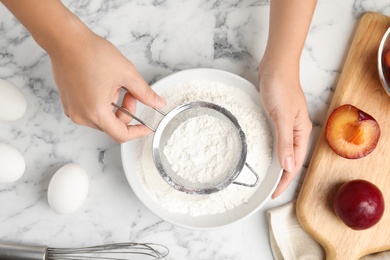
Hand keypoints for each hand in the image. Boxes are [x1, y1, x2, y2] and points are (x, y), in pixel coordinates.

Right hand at [47, 28, 165, 142]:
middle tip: (131, 92)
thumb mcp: (127, 74)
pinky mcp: (69, 103)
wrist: (66, 40)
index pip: (121, 135)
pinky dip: (102, 103)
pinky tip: (104, 85)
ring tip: (115, 85)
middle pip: (112, 126)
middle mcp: (81, 116)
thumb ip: (144, 93)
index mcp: (96, 113)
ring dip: (114, 107)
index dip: (138, 132)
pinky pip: (91, 111)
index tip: (146, 127)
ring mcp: (73, 110)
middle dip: (126, 112)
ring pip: (103, 118)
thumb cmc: (90, 53)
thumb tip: (157, 103)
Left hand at [258, 60, 311, 197]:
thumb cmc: (281, 87)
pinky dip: (271, 151)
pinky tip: (263, 154)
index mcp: (301, 133)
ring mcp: (287, 125)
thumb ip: (286, 142)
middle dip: (281, 177)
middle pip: (290, 160)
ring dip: (276, 165)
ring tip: (266, 179)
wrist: (276, 66)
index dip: (285, 181)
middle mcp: (296, 131)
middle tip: (268, 190)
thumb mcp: (283, 117)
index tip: (274, 194)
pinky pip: (276, 140)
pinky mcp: (277, 118)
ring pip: (283, 151)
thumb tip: (289, 167)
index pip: (294, 164)